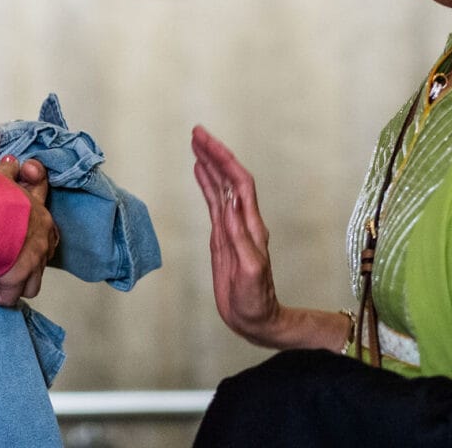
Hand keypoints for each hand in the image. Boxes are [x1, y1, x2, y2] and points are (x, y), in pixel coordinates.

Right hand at [0, 156, 57, 306]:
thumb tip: (13, 162)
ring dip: (12, 282)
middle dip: (23, 264)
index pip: (48, 230)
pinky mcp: (20, 275)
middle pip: (41, 259)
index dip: (34, 235)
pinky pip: (9, 295)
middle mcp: (43, 236)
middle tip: (0, 262)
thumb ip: (8, 173)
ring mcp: (36, 258)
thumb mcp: (1, 179)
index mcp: (40, 213)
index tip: (14, 242)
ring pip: (31, 282)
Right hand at [192, 125, 288, 347]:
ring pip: (221, 188)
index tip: (205, 142)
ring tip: (196, 144)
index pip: (238, 183)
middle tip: (197, 132)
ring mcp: (232, 227)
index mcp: (251, 226)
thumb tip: (230, 202)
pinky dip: (206, 185)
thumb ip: (239, 237)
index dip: (224, 160)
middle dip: (215, 154)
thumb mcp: (249, 270)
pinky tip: (199, 173)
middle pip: (229, 178)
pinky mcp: (223, 237)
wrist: (255, 319)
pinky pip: (214, 204)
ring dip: (210, 165)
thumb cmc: (255, 300)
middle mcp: (243, 220)